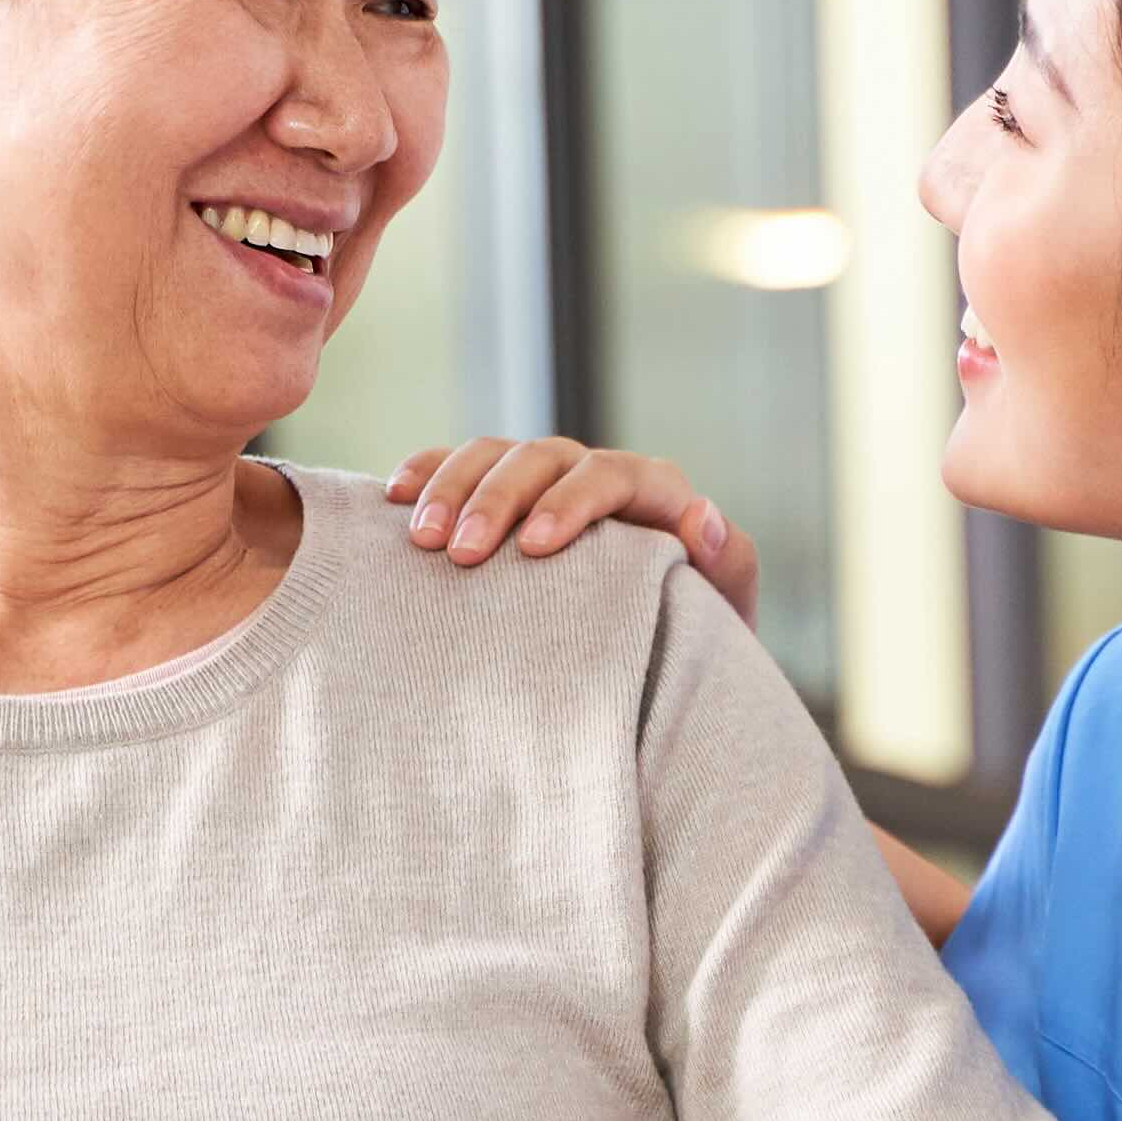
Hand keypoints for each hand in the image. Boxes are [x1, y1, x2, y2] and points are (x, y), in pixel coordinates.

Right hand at [385, 437, 757, 626]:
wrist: (651, 666)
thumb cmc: (689, 643)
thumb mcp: (722, 614)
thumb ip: (727, 565)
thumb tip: (701, 515)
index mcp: (653, 493)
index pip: (614, 475)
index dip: (572, 503)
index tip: (533, 549)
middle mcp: (593, 475)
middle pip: (542, 458)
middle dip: (497, 500)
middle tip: (460, 555)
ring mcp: (542, 481)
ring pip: (493, 454)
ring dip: (452, 489)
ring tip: (419, 541)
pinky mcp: (498, 496)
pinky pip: (456, 464)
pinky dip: (427, 474)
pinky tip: (394, 502)